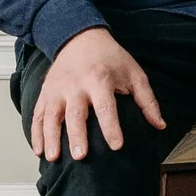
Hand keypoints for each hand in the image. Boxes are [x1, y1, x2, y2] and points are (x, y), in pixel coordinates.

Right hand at [31, 27, 164, 160]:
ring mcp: (56, 90)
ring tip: (52, 158)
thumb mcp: (134, 74)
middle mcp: (75, 85)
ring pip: (51, 117)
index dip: (111, 127)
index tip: (117, 146)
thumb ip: (147, 100)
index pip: (106, 107)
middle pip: (75, 114)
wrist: (80, 38)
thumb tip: (160, 125)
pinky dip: (36, 133)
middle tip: (81, 156)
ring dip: (50, 138)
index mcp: (100, 79)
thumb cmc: (111, 58)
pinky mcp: (45, 93)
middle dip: (77, 136)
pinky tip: (38, 149)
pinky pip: (37, 115)